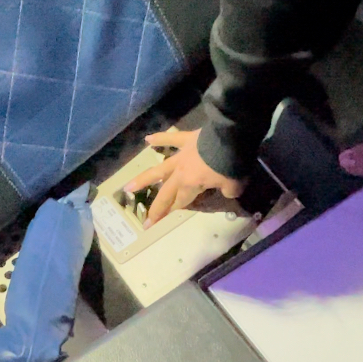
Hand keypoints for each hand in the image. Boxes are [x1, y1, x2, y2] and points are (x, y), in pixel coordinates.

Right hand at [124, 129, 245, 227]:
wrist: (230, 137)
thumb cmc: (231, 165)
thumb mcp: (234, 185)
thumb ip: (227, 191)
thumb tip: (226, 190)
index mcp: (191, 185)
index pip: (180, 203)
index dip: (170, 214)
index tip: (157, 224)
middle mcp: (181, 173)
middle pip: (166, 193)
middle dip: (156, 208)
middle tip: (145, 219)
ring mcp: (181, 155)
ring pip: (159, 169)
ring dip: (144, 179)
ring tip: (128, 186)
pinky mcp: (186, 140)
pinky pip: (170, 139)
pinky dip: (159, 138)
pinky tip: (147, 139)